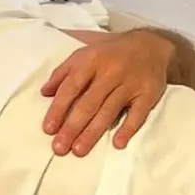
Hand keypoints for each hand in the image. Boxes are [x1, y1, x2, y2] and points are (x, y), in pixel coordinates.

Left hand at [41, 31, 173, 156]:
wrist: (150, 44)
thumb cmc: (110, 53)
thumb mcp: (84, 54)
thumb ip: (62, 72)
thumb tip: (44, 93)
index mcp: (91, 61)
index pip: (71, 88)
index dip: (59, 109)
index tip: (48, 129)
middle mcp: (110, 72)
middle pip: (88, 104)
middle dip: (72, 127)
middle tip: (60, 148)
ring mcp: (130, 83)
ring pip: (109, 111)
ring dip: (93, 132)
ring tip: (79, 150)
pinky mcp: (148, 93)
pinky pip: (138, 114)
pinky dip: (128, 128)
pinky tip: (118, 143)